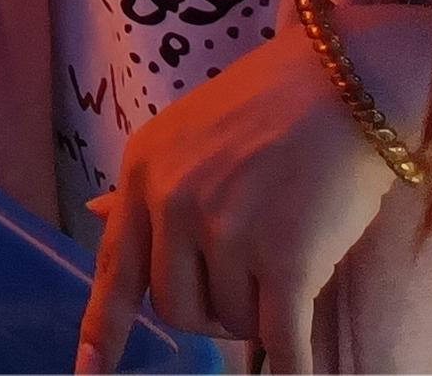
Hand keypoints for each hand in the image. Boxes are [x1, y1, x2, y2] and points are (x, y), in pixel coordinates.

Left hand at [78, 12, 414, 373]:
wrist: (343, 85)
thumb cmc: (266, 108)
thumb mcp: (181, 135)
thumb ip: (143, 187)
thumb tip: (96, 213)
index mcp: (142, 174)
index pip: (113, 268)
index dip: (103, 330)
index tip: (89, 371)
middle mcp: (173, 204)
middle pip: (175, 308)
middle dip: (209, 314)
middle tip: (245, 290)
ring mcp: (227, 231)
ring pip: (232, 321)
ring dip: (257, 315)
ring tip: (284, 268)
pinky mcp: (286, 257)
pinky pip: (281, 339)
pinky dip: (291, 367)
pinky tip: (298, 375)